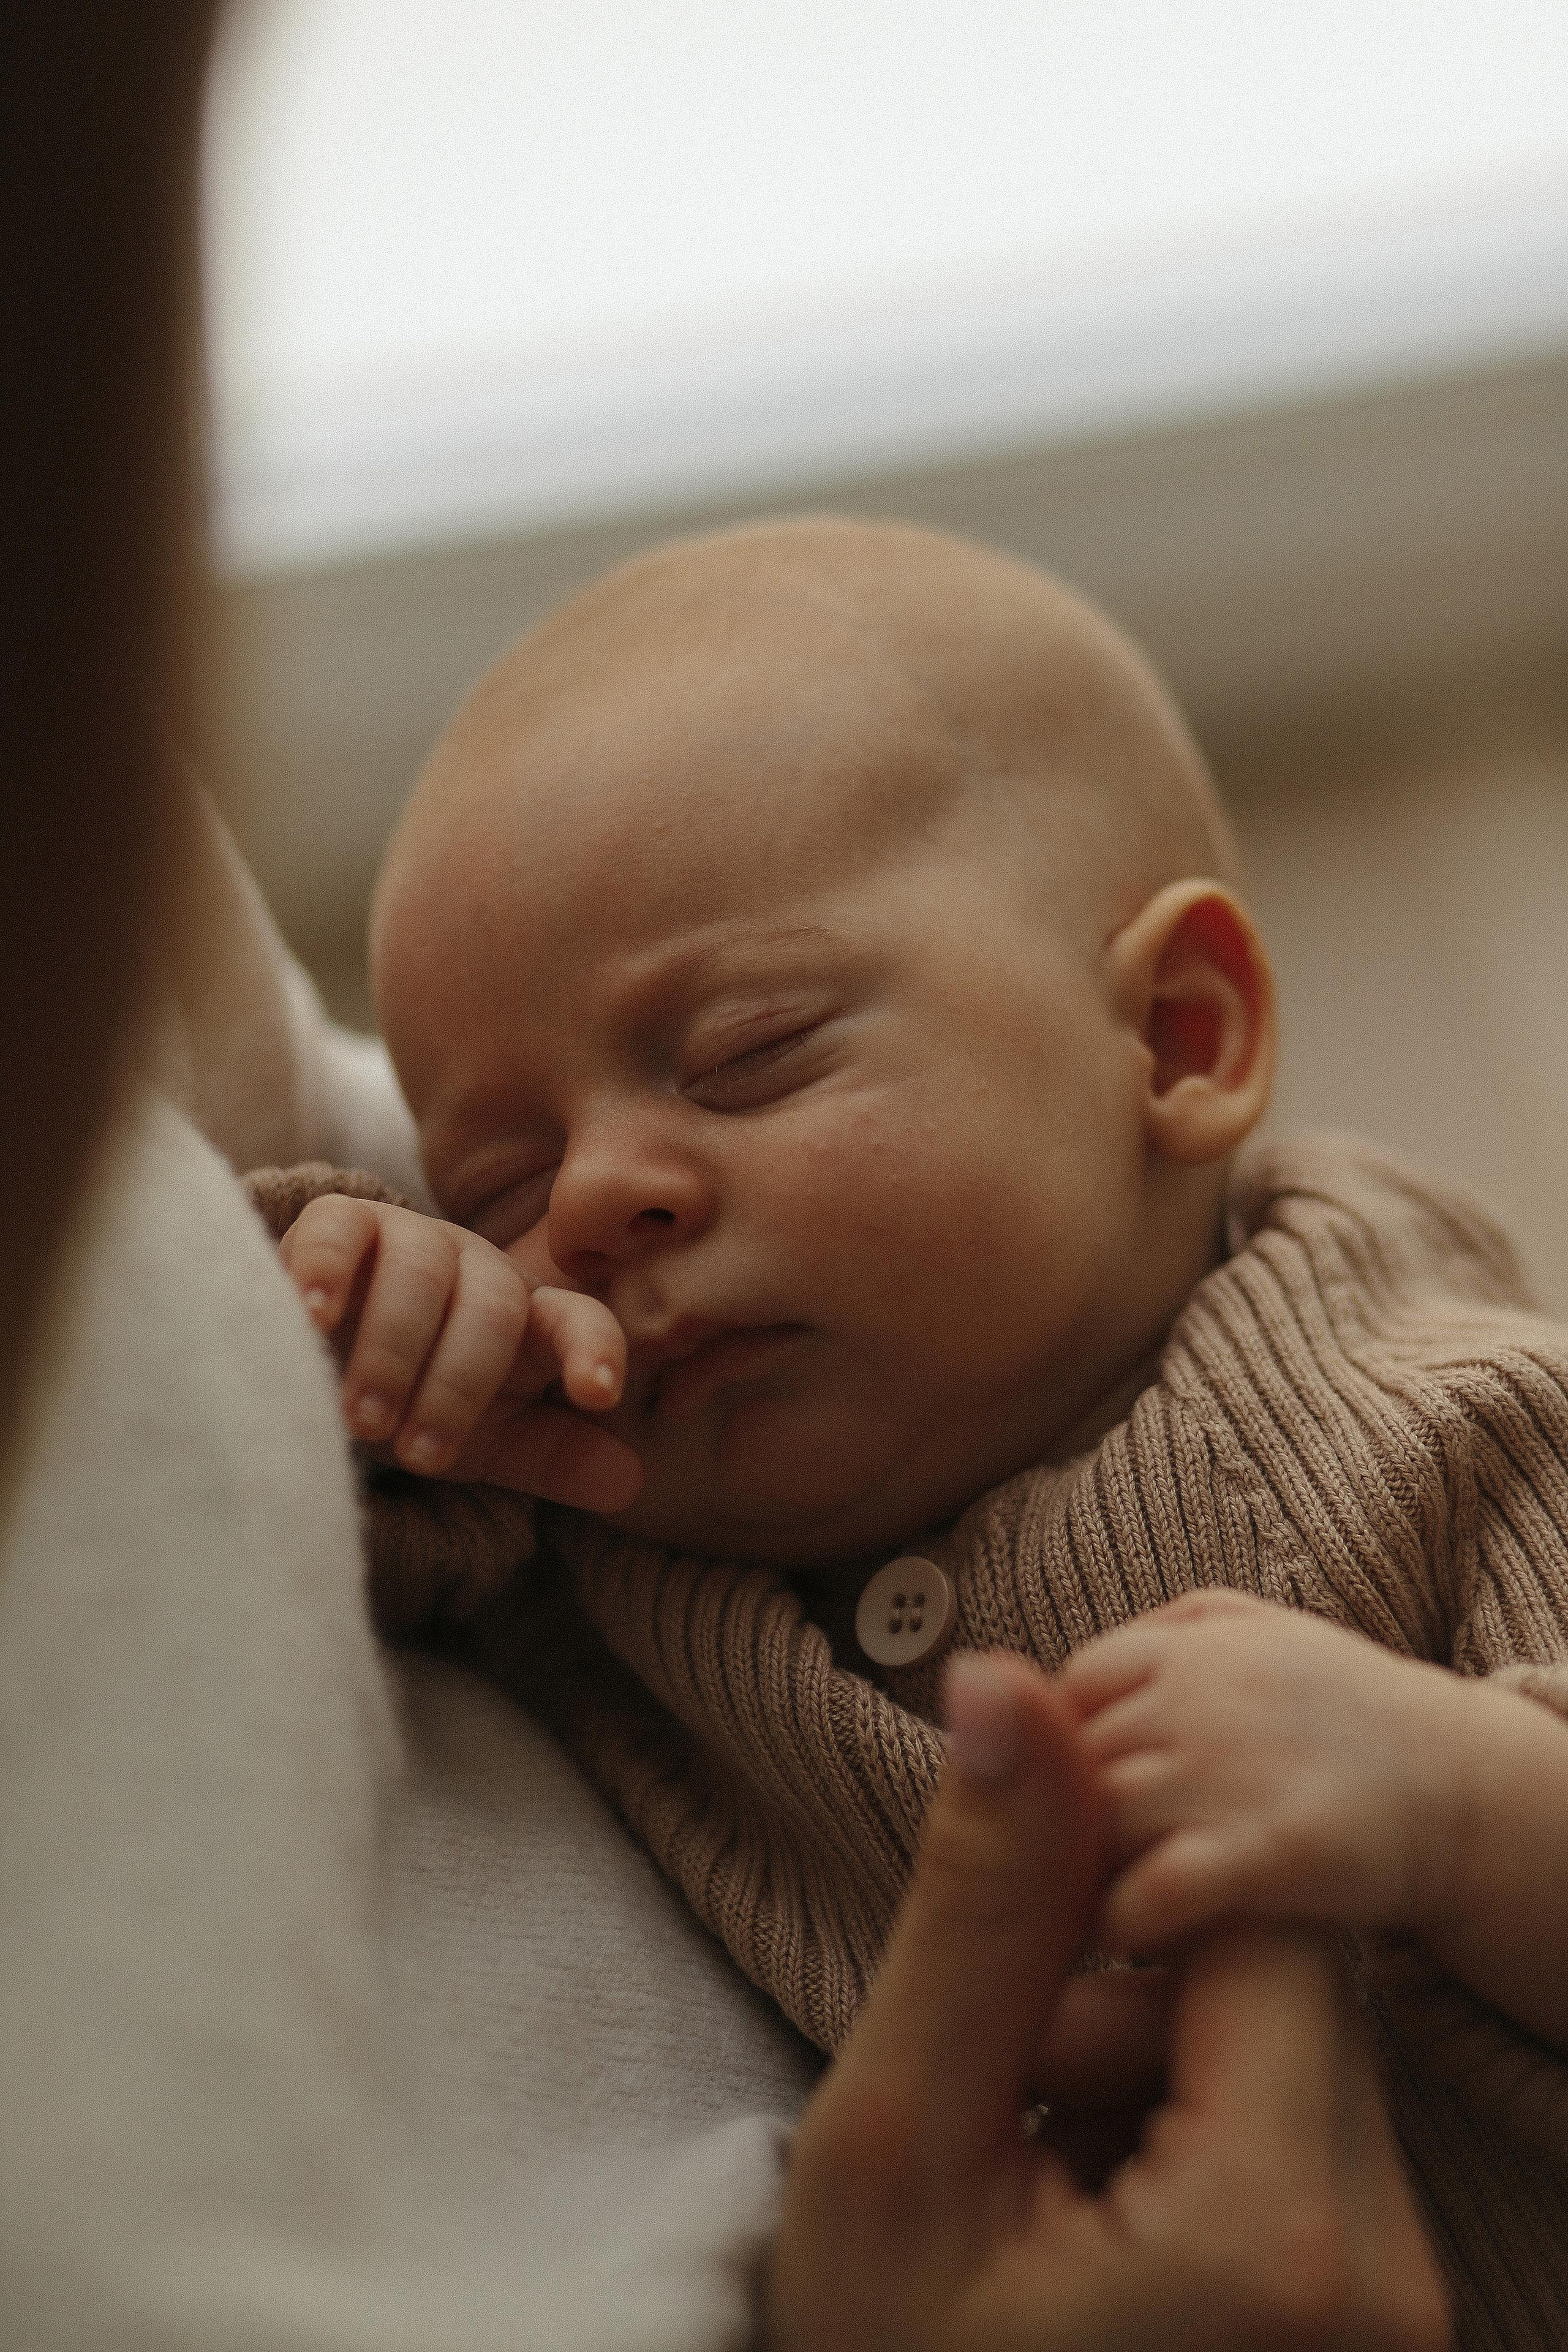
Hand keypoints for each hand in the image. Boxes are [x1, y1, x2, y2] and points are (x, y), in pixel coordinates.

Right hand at [279, 1194, 642, 1510]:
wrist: (321, 1353)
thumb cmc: (416, 1399)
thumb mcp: (485, 1440)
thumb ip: (551, 1457)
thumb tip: (629, 1484)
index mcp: (527, 1317)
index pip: (579, 1321)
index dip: (594, 1349)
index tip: (599, 1393)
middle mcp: (478, 1267)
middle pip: (493, 1309)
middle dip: (459, 1387)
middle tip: (420, 1456)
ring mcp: (410, 1237)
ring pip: (419, 1275)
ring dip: (392, 1352)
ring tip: (362, 1421)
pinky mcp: (339, 1221)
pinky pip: (340, 1232)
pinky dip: (326, 1271)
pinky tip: (313, 1317)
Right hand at [769, 1652, 1447, 2351]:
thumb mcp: (894, 2138)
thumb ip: (978, 1906)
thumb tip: (1009, 1674)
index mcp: (1282, 2238)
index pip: (1256, 1914)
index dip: (1118, 1901)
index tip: (1013, 2007)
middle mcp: (1392, 2277)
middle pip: (1294, 1971)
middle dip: (1138, 1988)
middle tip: (1018, 2109)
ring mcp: (1397, 2305)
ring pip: (1299, 2034)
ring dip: (1162, 2051)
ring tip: (1052, 2170)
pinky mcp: (1375, 2306)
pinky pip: (1307, 2116)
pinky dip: (1199, 2120)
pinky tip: (1106, 2209)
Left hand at [1060, 1591, 1461, 1953]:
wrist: (1465, 1790)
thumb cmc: (1348, 1717)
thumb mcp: (1261, 1636)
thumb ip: (1166, 1638)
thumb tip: (1070, 1674)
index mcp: (1194, 1643)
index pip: (1072, 1690)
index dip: (1069, 1751)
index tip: (1085, 1800)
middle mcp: (1201, 1696)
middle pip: (1077, 1761)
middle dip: (1071, 1819)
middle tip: (1081, 1868)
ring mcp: (1229, 1770)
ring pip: (1096, 1826)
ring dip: (1087, 1875)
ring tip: (1105, 1903)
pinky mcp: (1264, 1852)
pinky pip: (1144, 1893)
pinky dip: (1122, 1922)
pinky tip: (1136, 1936)